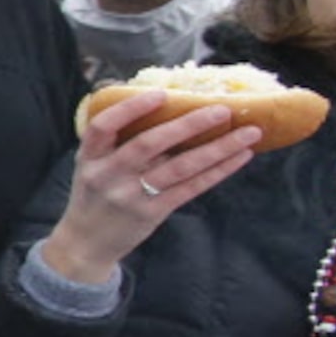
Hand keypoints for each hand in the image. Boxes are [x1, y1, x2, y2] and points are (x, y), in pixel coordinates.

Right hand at [33, 91, 261, 283]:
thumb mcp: (93, 165)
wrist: (86, 242)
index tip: (161, 94)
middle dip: (188, 124)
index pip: (104, 127)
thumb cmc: (95, 194)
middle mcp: (109, 175)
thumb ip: (118, 141)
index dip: (131, 109)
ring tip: (249, 133)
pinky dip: (218, 171)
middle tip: (222, 109)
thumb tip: (164, 103)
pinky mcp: (152, 212)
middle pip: (149, 144)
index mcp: (91, 158)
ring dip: (217, 148)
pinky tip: (240, 156)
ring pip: (180, 167)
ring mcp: (131, 195)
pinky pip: (191, 188)